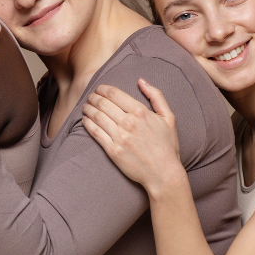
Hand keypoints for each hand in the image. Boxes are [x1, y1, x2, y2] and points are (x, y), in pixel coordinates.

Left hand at [81, 78, 182, 194]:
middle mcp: (128, 122)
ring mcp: (119, 137)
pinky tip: (85, 120)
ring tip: (85, 107)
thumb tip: (141, 80)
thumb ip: (156, 96)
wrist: (163, 173)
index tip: (99, 89)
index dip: (103, 89)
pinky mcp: (113, 150)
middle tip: (90, 97)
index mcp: (141, 112)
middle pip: (103, 103)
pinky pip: (95, 132)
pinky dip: (87, 123)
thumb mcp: (169, 117)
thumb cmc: (167, 145)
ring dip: (88, 108)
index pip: (114, 93)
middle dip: (93, 97)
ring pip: (97, 116)